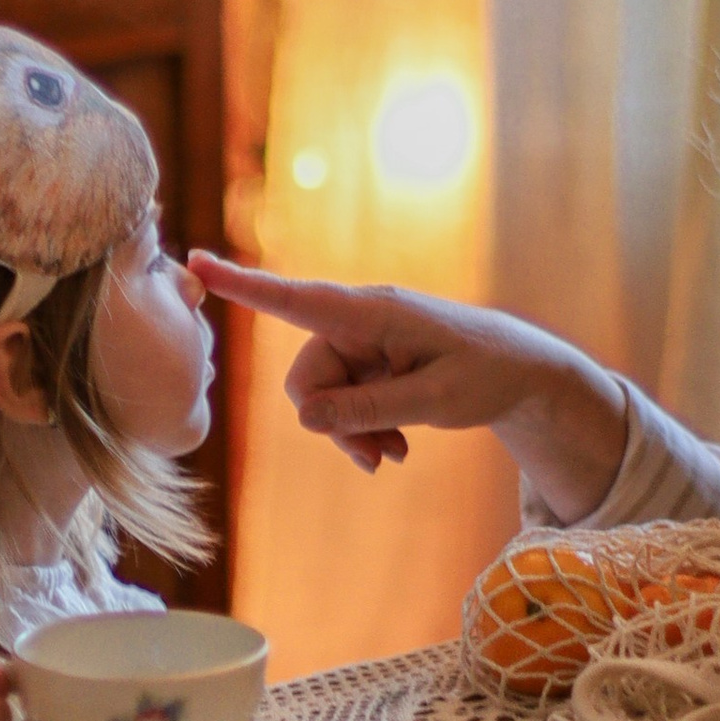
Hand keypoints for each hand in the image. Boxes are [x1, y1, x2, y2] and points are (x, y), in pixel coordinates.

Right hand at [189, 253, 629, 520]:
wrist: (524, 373)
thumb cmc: (489, 374)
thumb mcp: (435, 400)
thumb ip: (369, 408)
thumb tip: (303, 416)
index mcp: (375, 312)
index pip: (296, 298)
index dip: (243, 284)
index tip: (194, 261)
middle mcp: (361, 321)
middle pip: (307, 374)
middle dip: (332, 421)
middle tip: (379, 460)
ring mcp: (364, 343)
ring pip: (323, 396)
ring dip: (352, 433)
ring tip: (395, 457)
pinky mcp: (371, 363)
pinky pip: (343, 402)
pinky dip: (363, 430)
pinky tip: (396, 451)